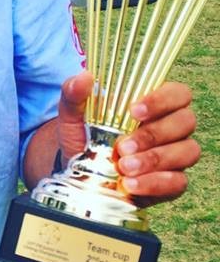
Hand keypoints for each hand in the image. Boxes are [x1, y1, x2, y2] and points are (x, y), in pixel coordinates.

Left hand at [57, 73, 199, 204]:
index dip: (162, 100)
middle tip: (122, 146)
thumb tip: (84, 77)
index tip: (134, 111)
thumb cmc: (84, 139)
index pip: (178, 93)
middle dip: (153, 134)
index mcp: (155, 105)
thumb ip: (74, 95)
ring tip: (123, 166)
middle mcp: (172, 129)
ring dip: (154, 159)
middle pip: (186, 121)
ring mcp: (175, 156)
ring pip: (187, 151)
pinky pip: (178, 182)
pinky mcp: (172, 183)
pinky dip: (154, 183)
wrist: (78, 175)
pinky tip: (129, 184)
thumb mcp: (73, 117)